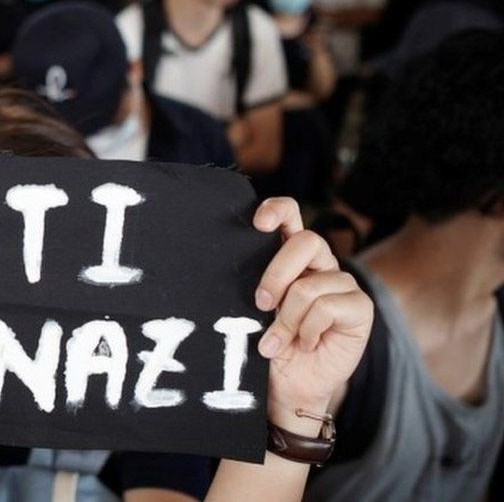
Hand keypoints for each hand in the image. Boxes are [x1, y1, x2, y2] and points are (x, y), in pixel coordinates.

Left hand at [252, 198, 372, 431]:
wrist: (287, 385)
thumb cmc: (267, 344)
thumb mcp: (253, 311)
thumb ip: (257, 284)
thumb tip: (236, 262)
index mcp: (291, 257)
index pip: (290, 216)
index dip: (278, 210)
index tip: (258, 223)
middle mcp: (319, 264)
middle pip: (306, 242)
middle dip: (277, 274)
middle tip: (260, 304)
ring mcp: (342, 284)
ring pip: (310, 286)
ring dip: (287, 320)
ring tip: (278, 342)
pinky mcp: (359, 308)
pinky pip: (328, 308)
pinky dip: (308, 331)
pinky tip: (307, 344)